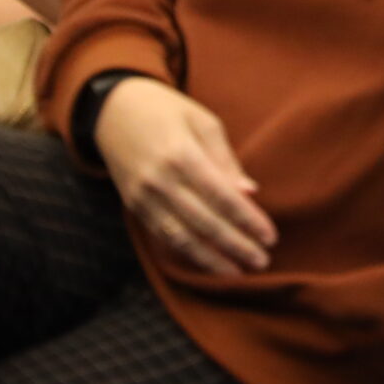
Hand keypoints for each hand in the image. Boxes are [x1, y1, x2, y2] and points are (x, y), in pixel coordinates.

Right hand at [93, 79, 276, 276]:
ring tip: (237, 273)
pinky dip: (186, 253)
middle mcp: (160, 180)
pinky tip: (208, 262)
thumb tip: (249, 192)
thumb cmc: (167, 110)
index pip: (221, 196)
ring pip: (181, 237)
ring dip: (211, 259)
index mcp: (181, 154)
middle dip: (235, 245)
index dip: (247, 220)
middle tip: (262, 261)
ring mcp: (143, 197)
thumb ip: (225, 160)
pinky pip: (162, 236)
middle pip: (204, 222)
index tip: (270, 237)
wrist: (113, 111)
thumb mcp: (202, 122)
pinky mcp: (134, 206)